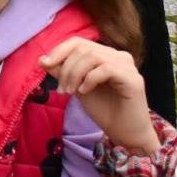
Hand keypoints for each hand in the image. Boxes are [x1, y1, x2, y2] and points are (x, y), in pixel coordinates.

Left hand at [40, 38, 159, 157]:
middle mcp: (118, 56)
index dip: (59, 51)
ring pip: (92, 56)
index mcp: (105, 55)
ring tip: (70, 92)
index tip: (44, 64)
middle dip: (65, 67)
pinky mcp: (133, 79)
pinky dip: (89, 79)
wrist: (125, 133)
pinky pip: (106, 69)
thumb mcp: (76, 87)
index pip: (78, 42)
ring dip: (74, 74)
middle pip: (83, 48)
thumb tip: (42, 59)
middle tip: (61, 89)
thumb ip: (62, 72)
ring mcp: (127, 66)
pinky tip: (84, 92)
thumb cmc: (104, 110)